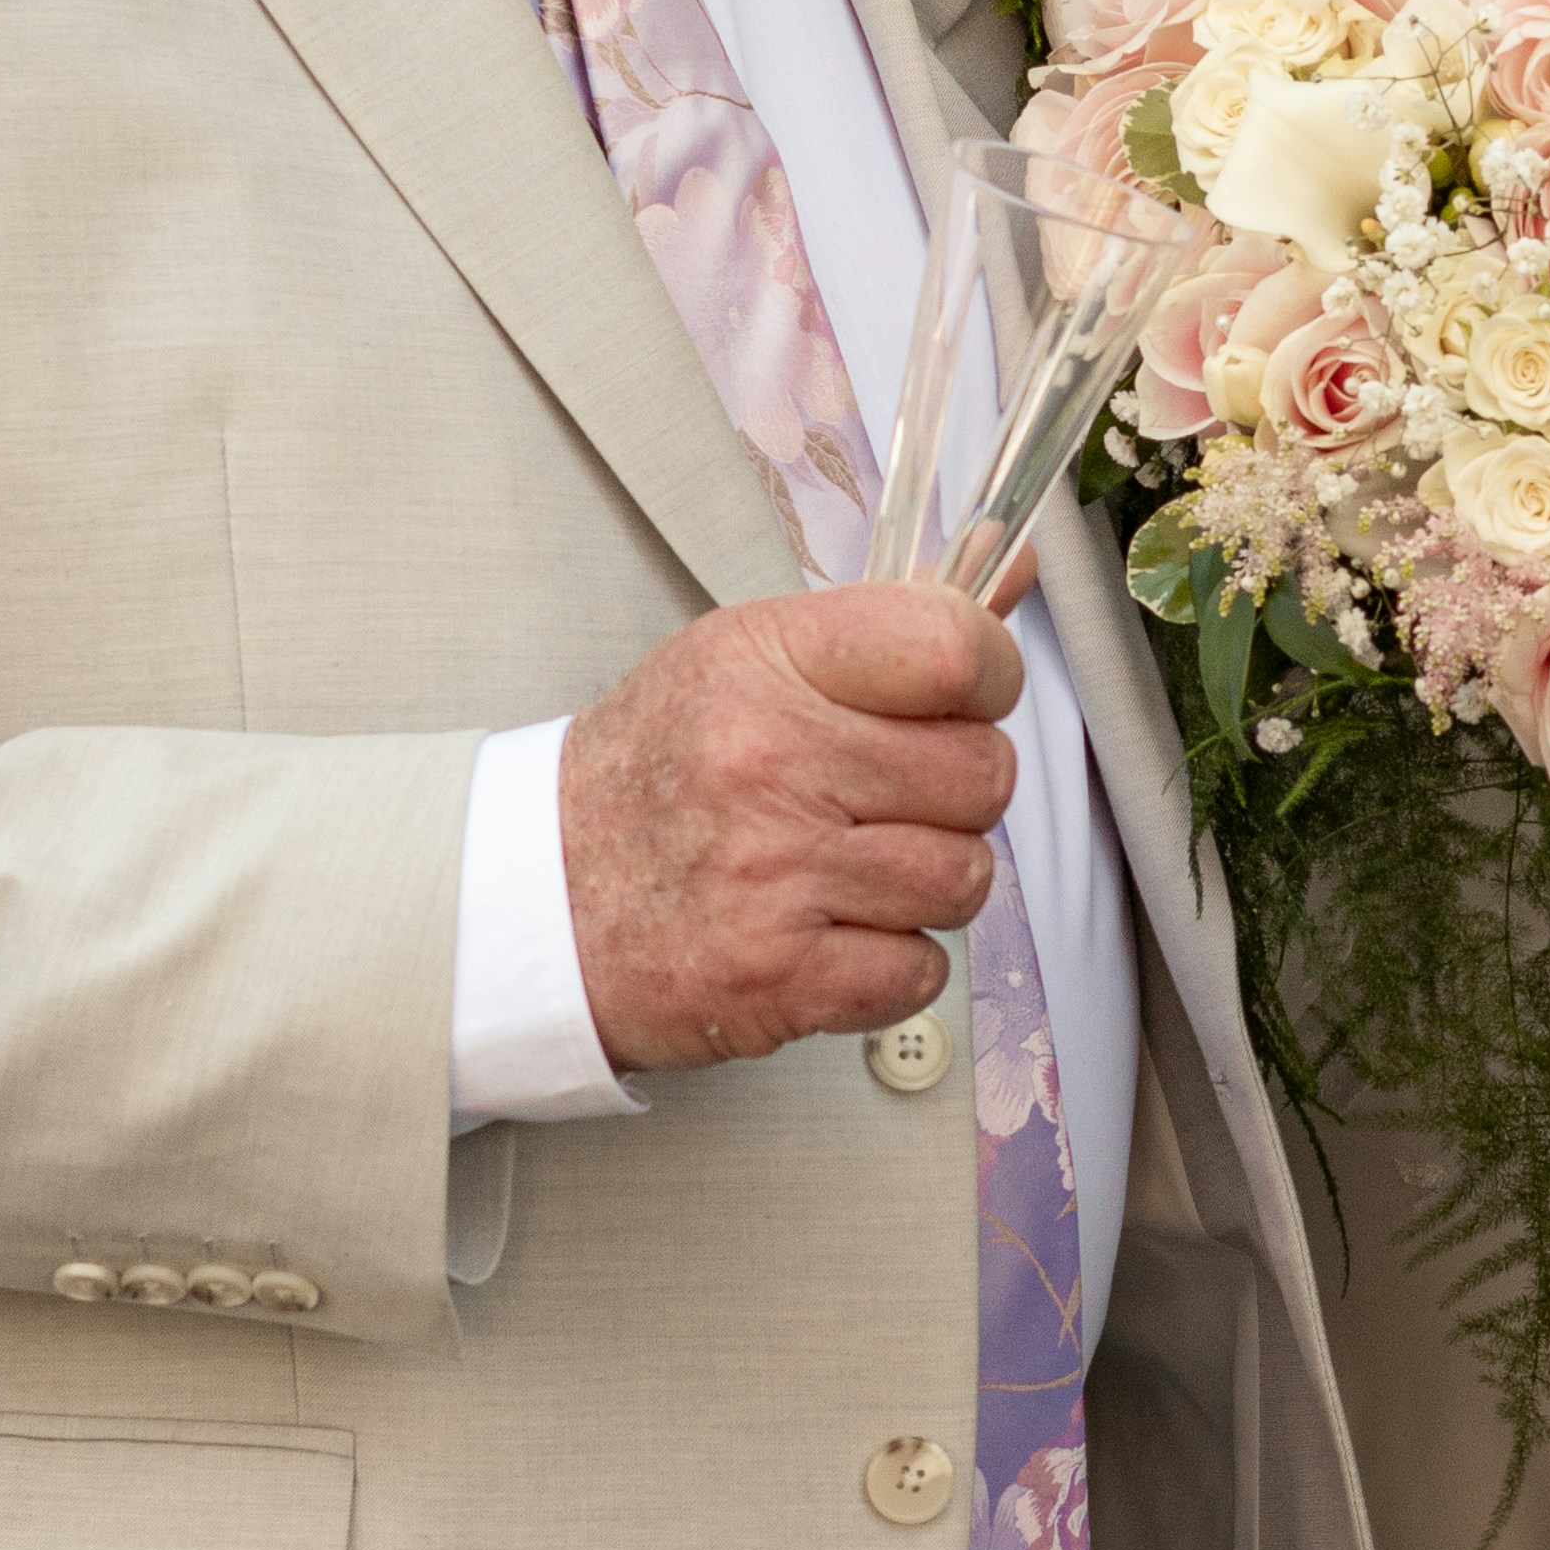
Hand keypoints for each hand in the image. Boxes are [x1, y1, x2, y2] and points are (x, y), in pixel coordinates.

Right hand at [559, 584, 1021, 1072]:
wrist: (538, 900)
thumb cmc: (653, 776)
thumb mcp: (747, 660)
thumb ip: (888, 625)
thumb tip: (1012, 571)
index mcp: (766, 664)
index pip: (953, 648)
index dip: (989, 677)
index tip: (965, 698)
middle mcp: (771, 763)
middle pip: (980, 774)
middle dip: (956, 794)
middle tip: (891, 798)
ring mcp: (776, 875)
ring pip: (963, 878)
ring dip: (928, 884)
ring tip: (856, 870)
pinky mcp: (780, 978)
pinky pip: (921, 972)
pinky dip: (893, 964)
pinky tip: (835, 933)